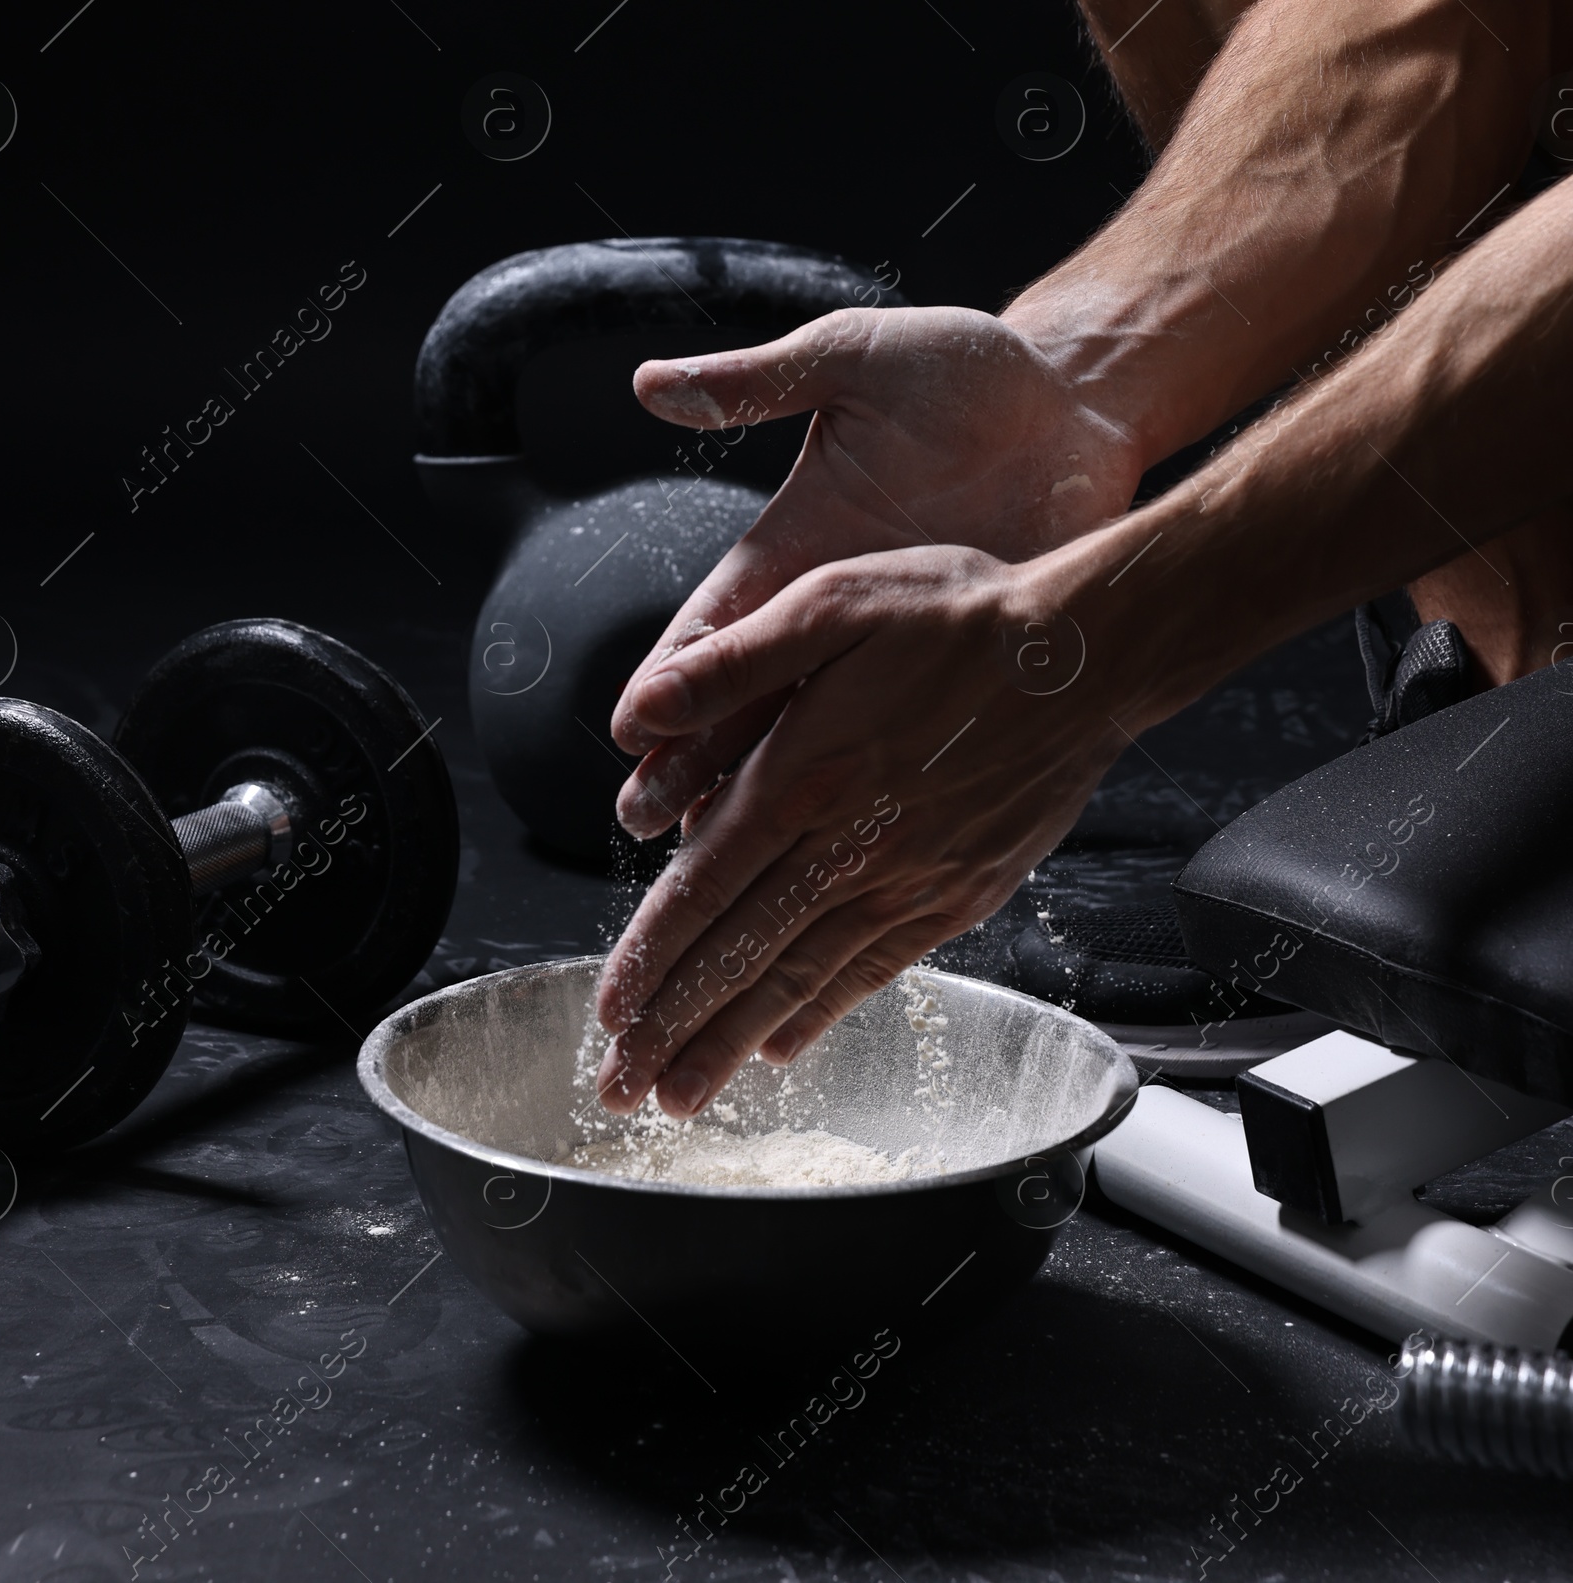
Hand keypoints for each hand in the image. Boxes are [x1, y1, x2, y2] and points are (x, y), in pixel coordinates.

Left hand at [593, 540, 1123, 1117]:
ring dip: (731, 1044)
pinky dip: (820, 1014)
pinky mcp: (958, 895)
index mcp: (804, 776)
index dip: (650, 958)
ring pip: (800, 979)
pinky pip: (873, 970)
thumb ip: (730, 663)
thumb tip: (639, 713)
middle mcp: (851, 845)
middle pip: (740, 956)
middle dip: (670, 1029)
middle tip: (619, 1090)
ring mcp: (909, 880)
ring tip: (681, 1097)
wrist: (1086, 655)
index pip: (704, 890)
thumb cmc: (959, 617)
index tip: (610, 1012)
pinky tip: (782, 1047)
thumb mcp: (830, 601)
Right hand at [610, 305, 1141, 834]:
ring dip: (773, 793)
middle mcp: (838, 600)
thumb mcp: (851, 357)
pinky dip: (879, 790)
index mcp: (798, 534)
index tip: (628, 727)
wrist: (1075, 398)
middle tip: (647, 823)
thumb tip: (652, 381)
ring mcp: (903, 638)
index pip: (717, 619)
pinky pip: (912, 735)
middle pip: (749, 695)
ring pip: (822, 734)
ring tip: (724, 858)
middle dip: (695, 759)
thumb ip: (759, 379)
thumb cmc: (963, 368)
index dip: (670, 674)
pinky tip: (855, 839)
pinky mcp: (968, 655)